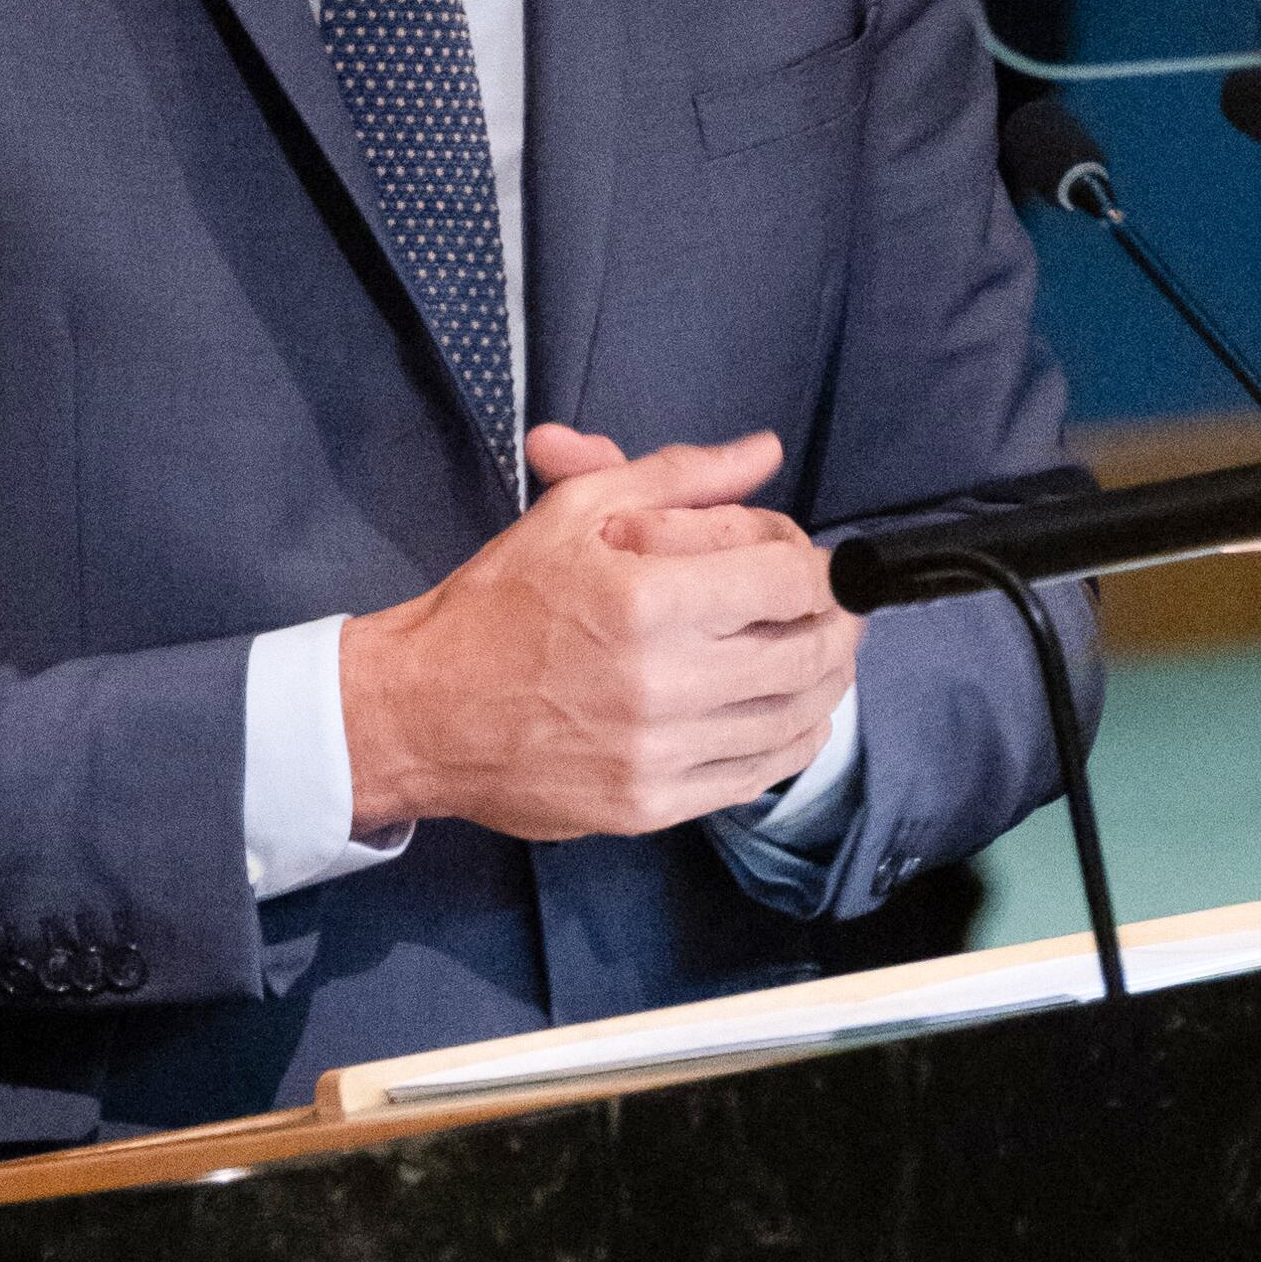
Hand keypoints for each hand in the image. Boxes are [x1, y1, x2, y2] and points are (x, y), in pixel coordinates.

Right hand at [337, 424, 860, 843]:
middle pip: (810, 652)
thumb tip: (762, 453)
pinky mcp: (650, 807)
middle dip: (839, 622)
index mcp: (642, 600)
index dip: (822, 565)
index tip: (814, 564)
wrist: (421, 711)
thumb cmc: (498, 605)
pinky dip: (790, 740)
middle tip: (833, 609)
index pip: (789, 579)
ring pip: (796, 719)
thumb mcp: (575, 513)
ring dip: (825, 682)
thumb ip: (677, 478)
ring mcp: (658, 755)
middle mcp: (659, 683)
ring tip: (815, 654)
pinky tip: (782, 712)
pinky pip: (758, 776)